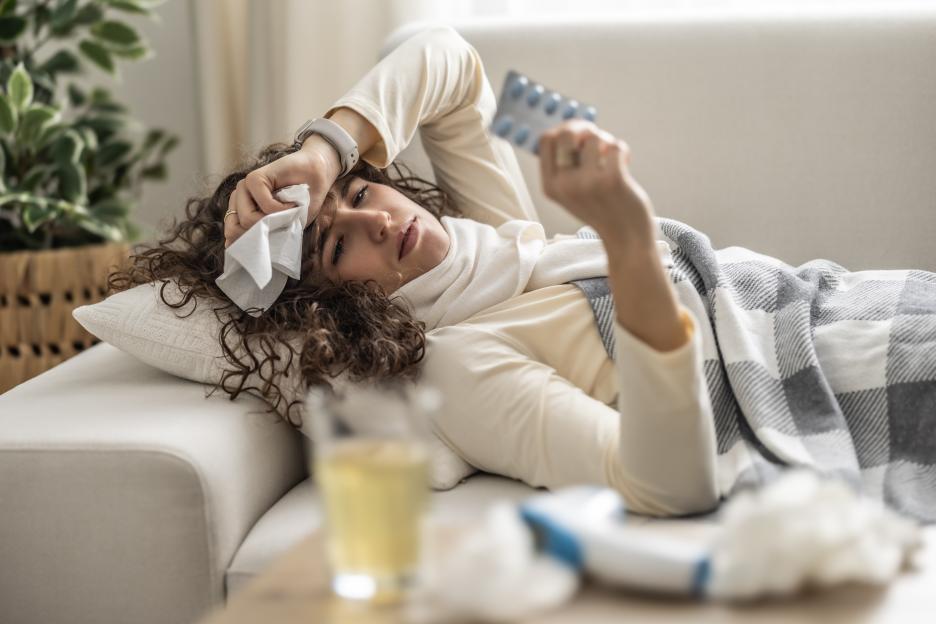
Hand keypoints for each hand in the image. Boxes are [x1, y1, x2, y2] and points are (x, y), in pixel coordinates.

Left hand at [223, 135, 341, 247]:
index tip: (268, 245)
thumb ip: (265, 235)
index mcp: (241, 211)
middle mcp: (239, 199)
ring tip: (287, 212)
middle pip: (234, 230)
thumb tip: (236, 247)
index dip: (247, 245)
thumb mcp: (284, 227)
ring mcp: (244, 188)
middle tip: (280, 226)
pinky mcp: (254, 178)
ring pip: (247, 219)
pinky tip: (292, 203)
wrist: (318, 176)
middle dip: (260, 235)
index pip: (230, 235)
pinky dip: (282, 208)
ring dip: (273, 221)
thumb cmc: (303, 202)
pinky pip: (264, 205)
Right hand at [538, 120, 655, 249]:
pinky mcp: (612, 180)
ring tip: (612, 160)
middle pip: (566, 133)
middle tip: (597, 139)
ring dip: (607, 143)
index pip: (545, 140)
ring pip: (595, 137)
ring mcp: (587, 183)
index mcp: (550, 186)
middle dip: (584, 128)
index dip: (563, 129)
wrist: (626, 240)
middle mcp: (564, 185)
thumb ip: (566, 164)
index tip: (577, 134)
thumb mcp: (572, 191)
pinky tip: (624, 165)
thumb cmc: (602, 209)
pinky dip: (623, 151)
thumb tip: (572, 126)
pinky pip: (616, 146)